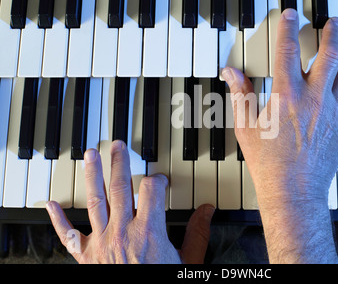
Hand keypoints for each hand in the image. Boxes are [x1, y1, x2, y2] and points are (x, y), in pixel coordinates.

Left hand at [46, 140, 214, 263]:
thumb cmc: (162, 281)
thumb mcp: (188, 260)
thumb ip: (197, 233)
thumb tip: (207, 210)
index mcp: (149, 232)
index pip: (152, 190)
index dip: (158, 179)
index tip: (160, 180)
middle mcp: (122, 232)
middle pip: (120, 188)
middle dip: (119, 163)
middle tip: (117, 146)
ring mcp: (102, 243)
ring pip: (95, 202)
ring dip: (92, 176)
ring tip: (90, 155)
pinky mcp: (86, 257)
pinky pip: (69, 236)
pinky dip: (58, 220)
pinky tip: (50, 204)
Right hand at [221, 9, 337, 262]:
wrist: (292, 190)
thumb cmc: (268, 162)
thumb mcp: (246, 126)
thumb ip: (240, 94)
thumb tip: (230, 73)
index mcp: (286, 95)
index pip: (287, 51)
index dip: (288, 29)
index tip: (290, 16)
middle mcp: (313, 99)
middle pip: (327, 55)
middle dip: (331, 33)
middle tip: (333, 21)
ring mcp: (333, 112)